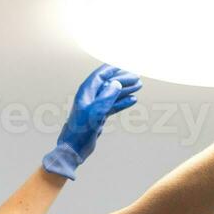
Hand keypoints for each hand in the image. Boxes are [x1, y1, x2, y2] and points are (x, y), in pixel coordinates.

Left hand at [42, 64, 141, 179]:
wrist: (74, 147)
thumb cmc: (80, 130)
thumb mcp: (96, 111)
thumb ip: (107, 96)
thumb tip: (117, 83)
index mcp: (86, 91)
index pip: (102, 74)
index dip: (115, 68)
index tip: (128, 65)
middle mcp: (90, 96)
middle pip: (109, 83)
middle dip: (123, 79)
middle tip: (138, 78)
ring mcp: (95, 106)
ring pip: (112, 93)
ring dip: (125, 89)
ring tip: (139, 86)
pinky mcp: (98, 116)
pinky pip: (113, 105)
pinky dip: (122, 102)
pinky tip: (132, 100)